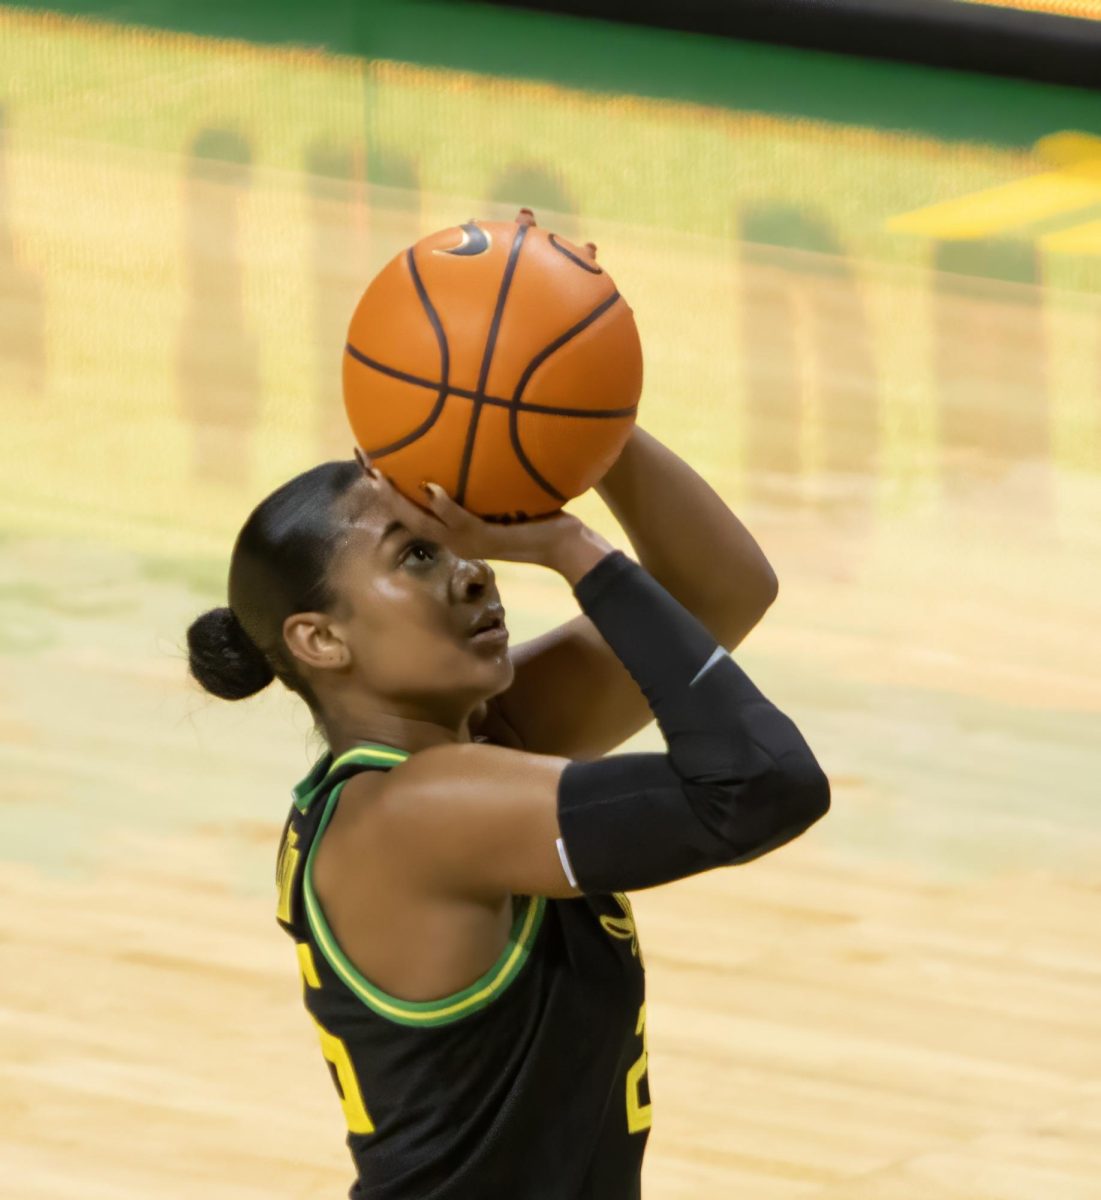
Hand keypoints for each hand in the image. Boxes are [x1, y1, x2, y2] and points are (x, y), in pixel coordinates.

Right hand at [354, 449, 586, 567]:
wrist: (565, 546)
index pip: (413, 508)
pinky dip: (444, 505)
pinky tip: (430, 486)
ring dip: (398, 499)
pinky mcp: (487, 537)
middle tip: (361, 459)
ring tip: (378, 476)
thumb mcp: (509, 493)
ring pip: (422, 522)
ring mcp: (469, 540)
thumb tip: (481, 434)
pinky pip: (459, 520)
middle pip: (405, 515)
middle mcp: (454, 537)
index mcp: (455, 528)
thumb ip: (489, 474)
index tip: (370, 459)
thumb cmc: (541, 517)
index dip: (388, 487)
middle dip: (380, 488)